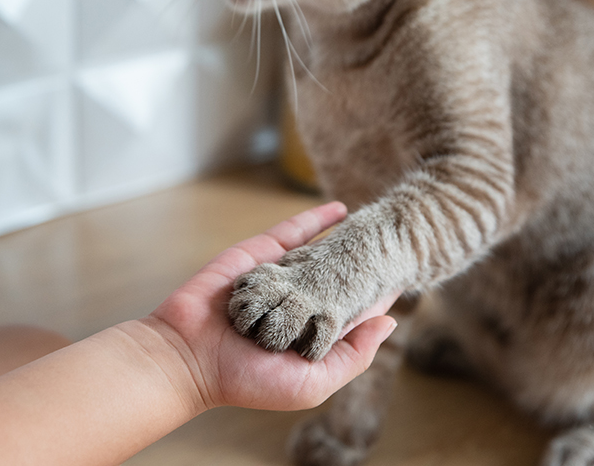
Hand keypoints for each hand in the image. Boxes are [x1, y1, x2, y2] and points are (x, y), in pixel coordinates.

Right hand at [146, 202, 397, 411]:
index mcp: (314, 334)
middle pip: (341, 278)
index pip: (355, 310)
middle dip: (367, 262)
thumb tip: (389, 321)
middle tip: (398, 241)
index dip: (380, 294)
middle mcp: (301, 305)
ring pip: (322, 253)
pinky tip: (342, 210)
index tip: (406, 274)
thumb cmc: (247, 380)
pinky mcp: (261, 258)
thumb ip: (352, 355)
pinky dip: (317, 220)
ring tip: (377, 223)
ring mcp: (282, 279)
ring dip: (347, 239)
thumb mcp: (311, 382)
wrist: (187, 356)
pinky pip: (294, 233)